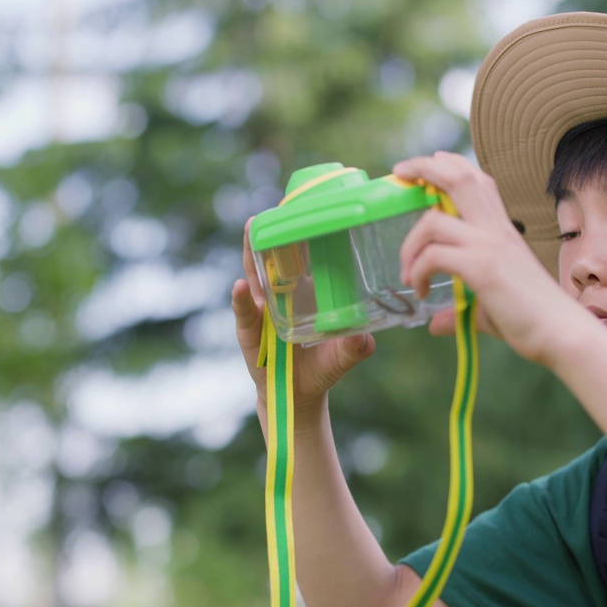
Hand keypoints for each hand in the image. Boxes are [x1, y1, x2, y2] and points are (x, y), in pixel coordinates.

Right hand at [233, 219, 374, 413]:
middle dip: (270, 234)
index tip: (303, 210)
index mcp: (307, 292)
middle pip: (274, 258)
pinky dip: (242, 300)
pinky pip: (245, 312)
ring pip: (255, 275)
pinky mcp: (249, 330)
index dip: (301, 234)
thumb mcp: (343, 356)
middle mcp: (283, 295)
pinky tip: (240, 287)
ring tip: (251, 228)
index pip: (303, 257)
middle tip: (268, 211)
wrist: (299, 396)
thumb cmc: (323, 367)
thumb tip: (367, 340)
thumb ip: (356, 348)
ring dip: (251, 252)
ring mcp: (263, 309)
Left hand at [394, 152, 583, 364]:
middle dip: (424, 166)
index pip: (477, 180)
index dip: (448, 165)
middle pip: (458, 178)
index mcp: (503, 229)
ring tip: (407, 273)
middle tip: (400, 172)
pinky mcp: (483, 268)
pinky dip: (417, 271)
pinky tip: (420, 290)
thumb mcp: (490, 307)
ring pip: (433, 220)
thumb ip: (461, 310)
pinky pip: (433, 256)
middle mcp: (497, 229)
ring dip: (409, 245)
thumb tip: (435, 324)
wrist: (562, 334)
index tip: (424, 168)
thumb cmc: (533, 322)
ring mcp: (490, 245)